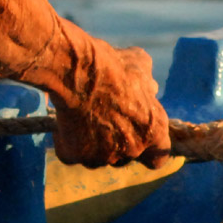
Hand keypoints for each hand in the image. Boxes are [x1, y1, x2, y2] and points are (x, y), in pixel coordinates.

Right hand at [51, 46, 170, 168]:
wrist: (78, 72)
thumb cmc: (113, 66)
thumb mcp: (140, 65)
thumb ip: (148, 83)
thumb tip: (149, 87)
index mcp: (154, 130)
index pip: (158, 157)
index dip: (148, 148)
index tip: (138, 138)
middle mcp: (131, 149)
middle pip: (125, 156)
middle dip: (117, 141)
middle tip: (104, 116)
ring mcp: (102, 157)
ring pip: (98, 157)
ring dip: (93, 143)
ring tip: (84, 114)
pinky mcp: (74, 155)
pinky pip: (71, 152)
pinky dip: (66, 140)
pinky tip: (65, 119)